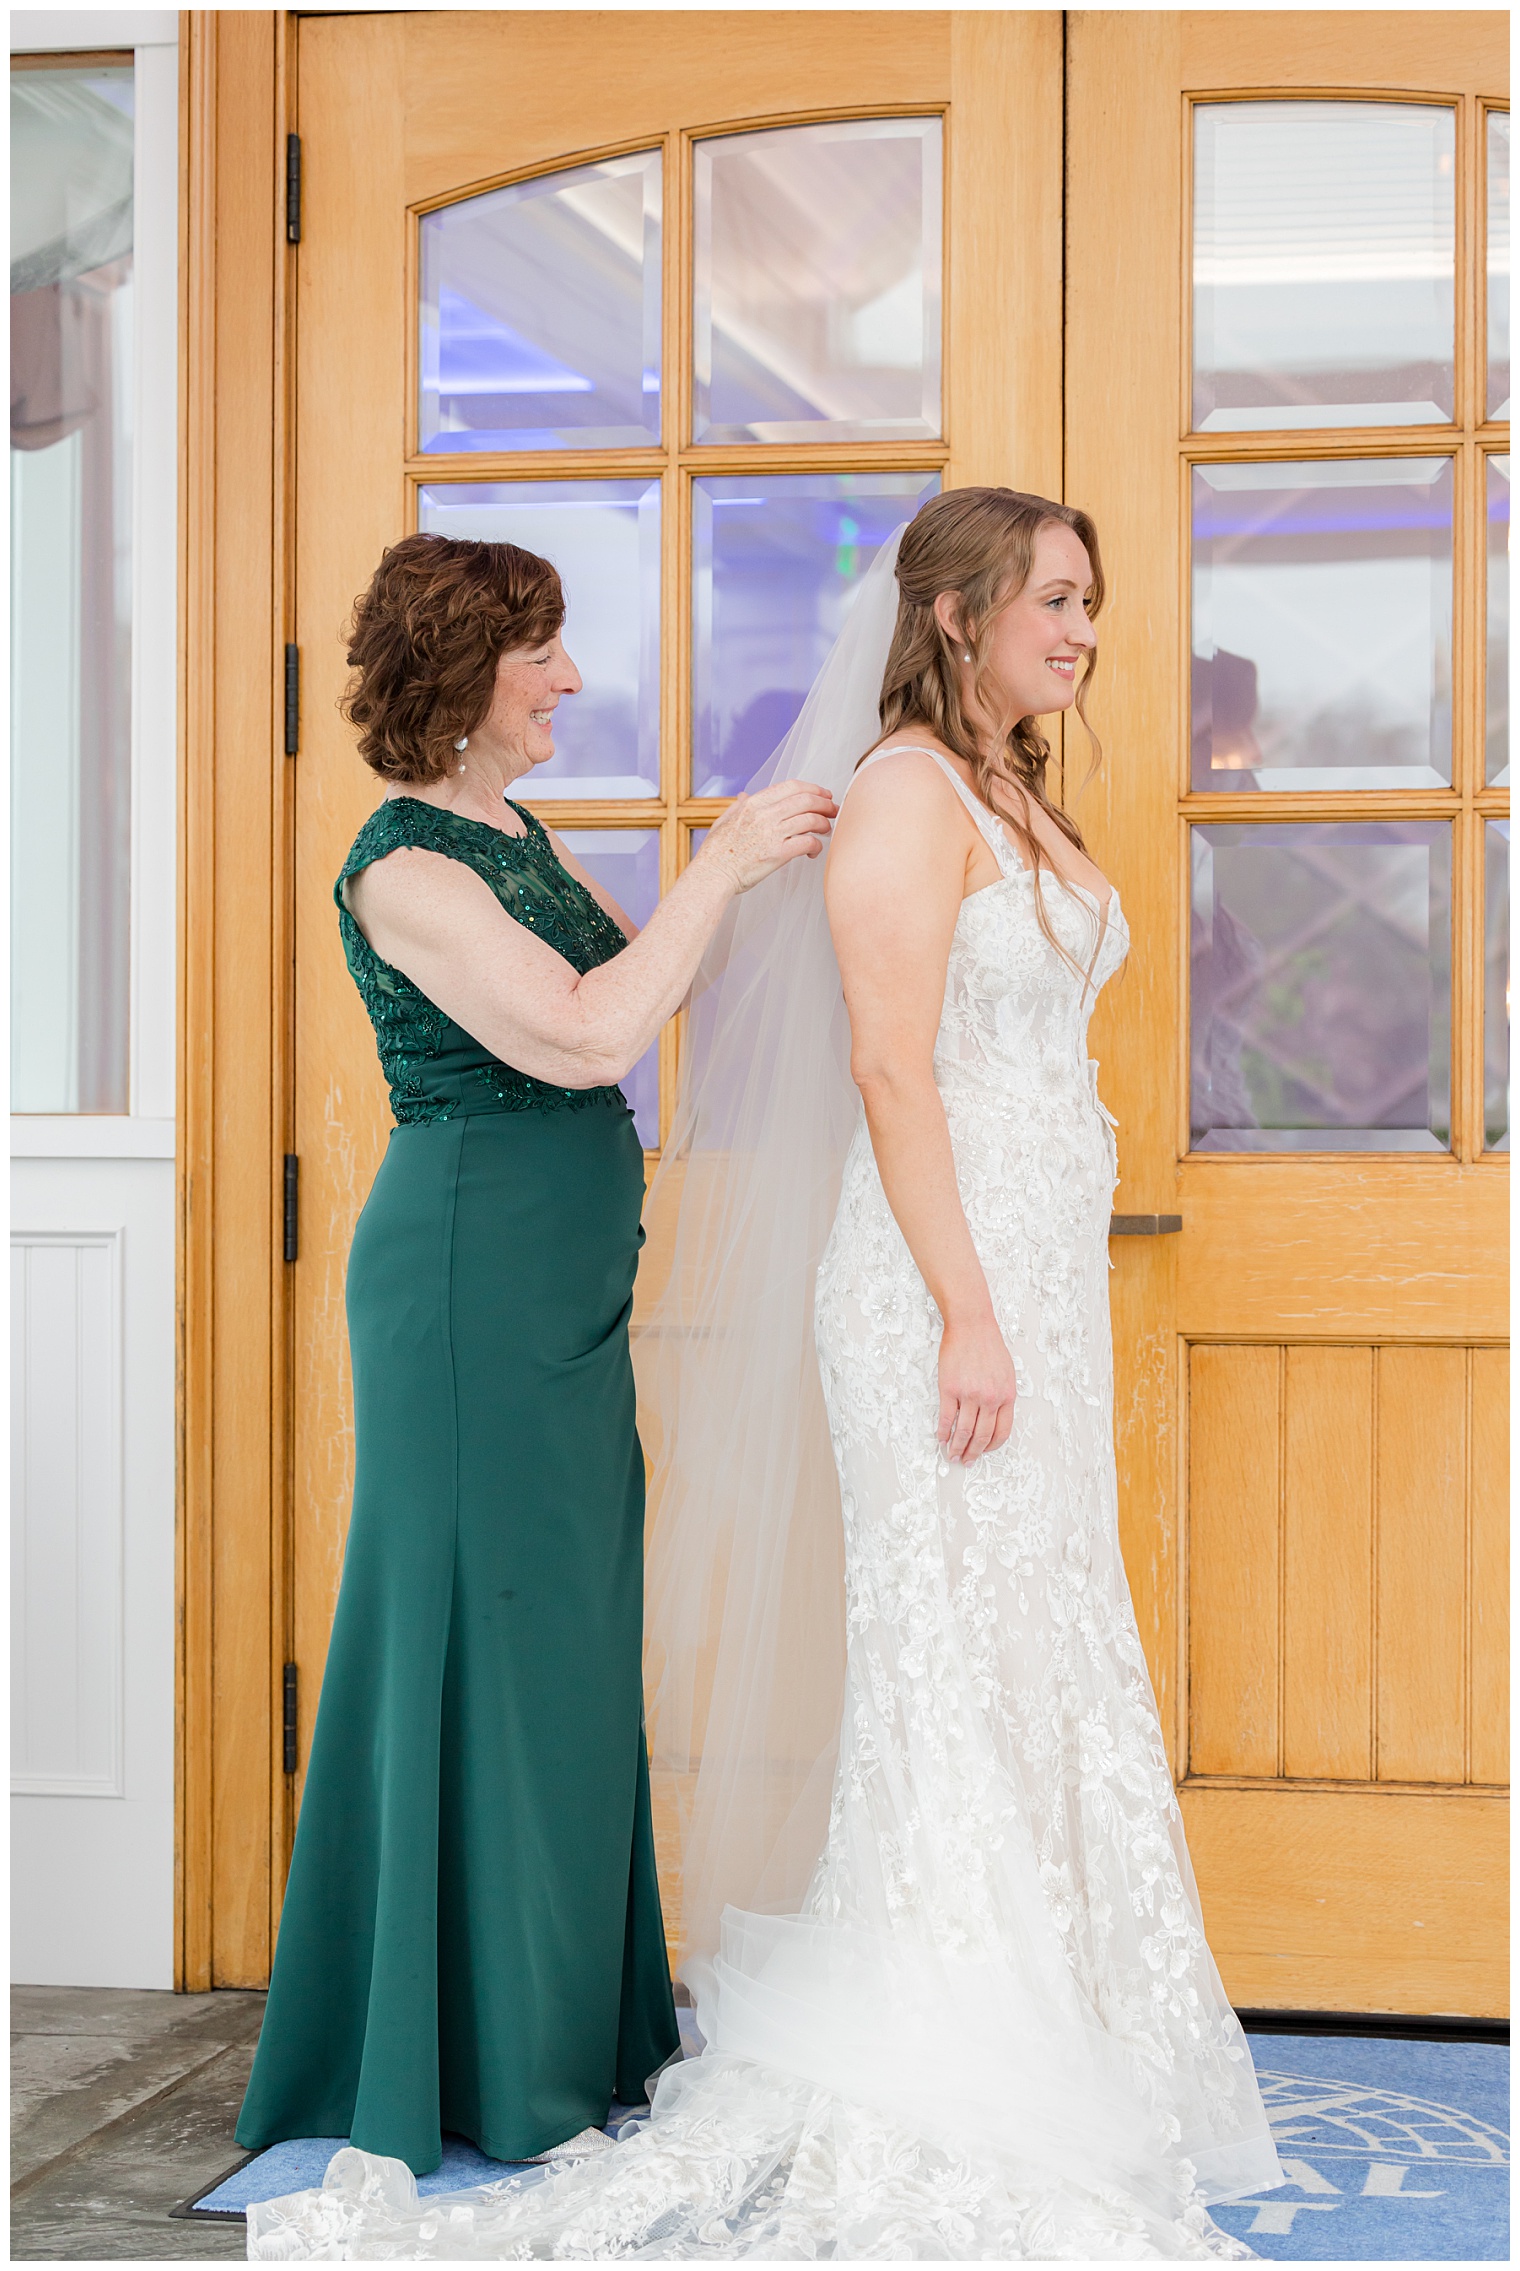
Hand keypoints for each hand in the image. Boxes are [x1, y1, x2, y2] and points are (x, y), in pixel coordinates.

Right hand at [701, 781, 838, 892]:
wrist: (712, 875)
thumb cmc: (717, 852)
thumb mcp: (724, 820)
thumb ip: (738, 806)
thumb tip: (744, 795)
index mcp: (753, 803)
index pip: (792, 786)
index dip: (814, 788)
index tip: (824, 794)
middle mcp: (764, 814)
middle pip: (806, 800)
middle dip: (825, 804)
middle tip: (833, 810)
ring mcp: (772, 833)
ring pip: (811, 820)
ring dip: (824, 824)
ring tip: (826, 830)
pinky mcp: (778, 853)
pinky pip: (808, 842)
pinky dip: (816, 845)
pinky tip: (814, 851)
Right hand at [937, 1313, 1017, 1463]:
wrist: (971, 1326)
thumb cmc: (989, 1346)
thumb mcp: (1007, 1373)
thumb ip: (1003, 1396)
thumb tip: (995, 1419)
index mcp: (1007, 1396)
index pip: (1001, 1432)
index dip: (991, 1447)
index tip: (983, 1452)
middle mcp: (989, 1398)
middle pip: (982, 1436)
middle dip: (973, 1453)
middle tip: (965, 1461)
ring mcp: (969, 1394)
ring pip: (963, 1431)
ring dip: (956, 1447)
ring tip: (951, 1455)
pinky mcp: (949, 1389)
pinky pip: (946, 1418)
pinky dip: (943, 1432)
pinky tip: (940, 1438)